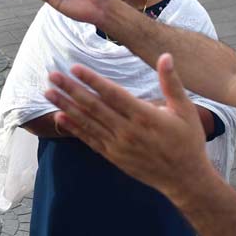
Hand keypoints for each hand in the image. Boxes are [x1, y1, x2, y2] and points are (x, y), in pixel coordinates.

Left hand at [44, 55, 214, 200]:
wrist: (184, 179)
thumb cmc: (187, 141)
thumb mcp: (185, 110)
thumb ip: (172, 83)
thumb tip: (165, 56)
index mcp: (145, 116)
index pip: (113, 94)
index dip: (92, 80)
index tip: (74, 68)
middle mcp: (128, 131)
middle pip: (93, 106)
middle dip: (71, 89)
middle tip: (52, 75)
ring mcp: (118, 145)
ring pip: (87, 122)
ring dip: (66, 106)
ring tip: (48, 92)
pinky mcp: (113, 156)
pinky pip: (89, 140)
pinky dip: (73, 128)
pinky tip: (59, 117)